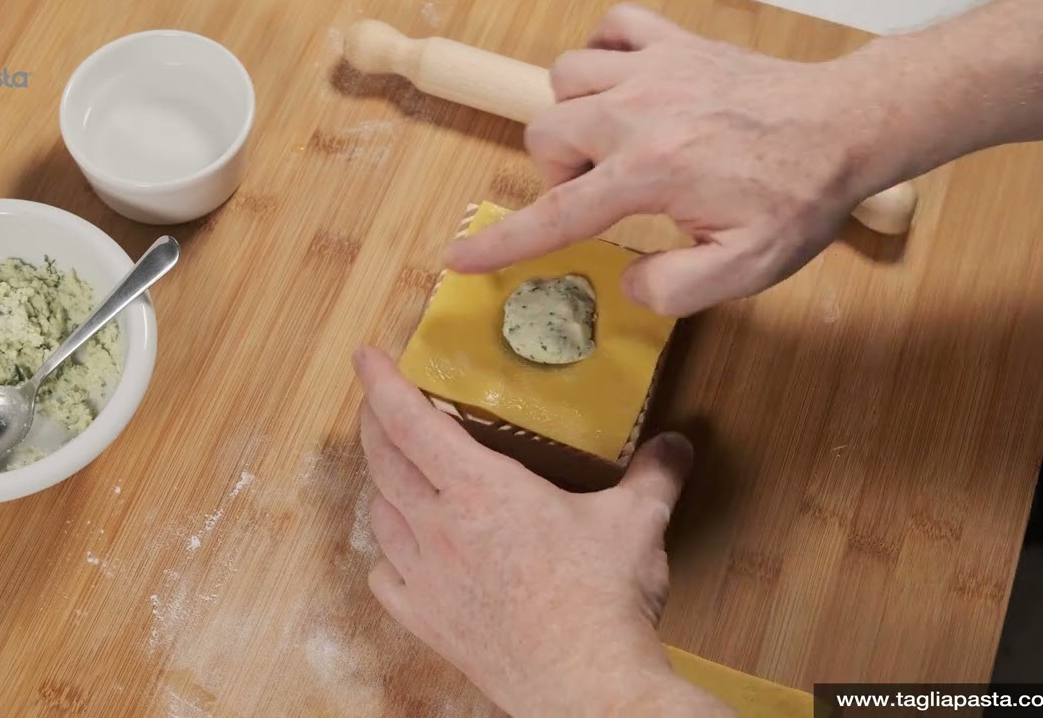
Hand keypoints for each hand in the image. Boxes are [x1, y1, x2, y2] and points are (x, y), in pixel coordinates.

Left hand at [352, 347, 732, 716]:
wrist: (585, 688)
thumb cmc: (602, 598)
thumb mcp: (637, 522)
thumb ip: (654, 475)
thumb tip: (678, 443)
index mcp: (479, 488)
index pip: (411, 421)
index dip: (383, 384)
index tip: (365, 357)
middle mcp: (438, 527)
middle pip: (384, 461)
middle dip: (375, 424)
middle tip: (378, 405)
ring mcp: (426, 578)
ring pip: (380, 515)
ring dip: (382, 484)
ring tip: (396, 471)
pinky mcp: (427, 623)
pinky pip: (386, 578)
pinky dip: (388, 554)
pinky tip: (402, 553)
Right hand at [446, 3, 897, 316]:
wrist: (844, 126)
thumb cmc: (797, 197)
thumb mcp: (746, 269)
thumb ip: (675, 288)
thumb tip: (625, 283)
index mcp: (650, 173)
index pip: (557, 214)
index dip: (503, 243)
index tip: (460, 256)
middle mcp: (639, 112)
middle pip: (545, 133)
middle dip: (555, 172)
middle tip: (596, 193)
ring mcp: (655, 68)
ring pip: (565, 75)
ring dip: (571, 113)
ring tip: (606, 141)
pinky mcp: (675, 42)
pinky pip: (611, 26)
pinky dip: (603, 53)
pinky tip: (622, 85)